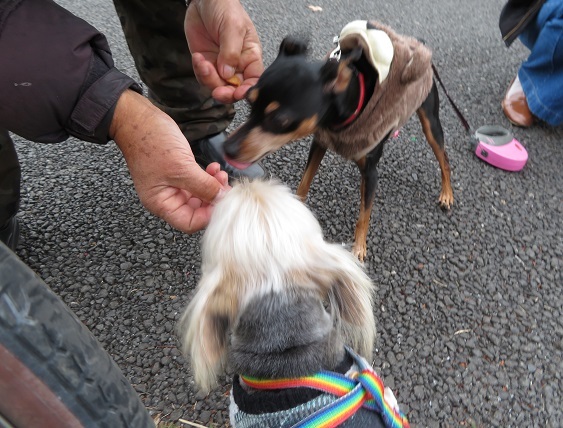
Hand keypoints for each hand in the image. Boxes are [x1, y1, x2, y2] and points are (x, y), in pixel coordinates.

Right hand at [110, 89, 229, 232]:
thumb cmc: (150, 142)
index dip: (208, 216)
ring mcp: (172, 185)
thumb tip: (222, 199)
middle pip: (197, 211)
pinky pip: (197, 182)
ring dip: (213, 187)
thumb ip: (204, 186)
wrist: (137, 118)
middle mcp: (166, 198)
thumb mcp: (181, 167)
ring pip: (200, 196)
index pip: (190, 223)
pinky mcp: (178, 173)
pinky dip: (208, 178)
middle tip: (225, 186)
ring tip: (220, 174)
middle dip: (213, 199)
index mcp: (161, 203)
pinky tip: (214, 168)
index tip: (223, 201)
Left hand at [185, 0, 263, 103]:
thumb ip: (231, 51)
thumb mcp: (233, 27)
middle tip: (218, 91)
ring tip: (202, 63)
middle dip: (226, 92)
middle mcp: (237, 64)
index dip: (248, 90)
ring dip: (209, 79)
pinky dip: (199, 71)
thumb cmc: (225, 8)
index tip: (239, 93)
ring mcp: (220, 65)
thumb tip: (228, 74)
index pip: (253, 80)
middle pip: (235, 88)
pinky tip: (198, 57)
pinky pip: (203, 77)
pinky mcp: (206, 63)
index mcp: (250, 57)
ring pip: (217, 85)